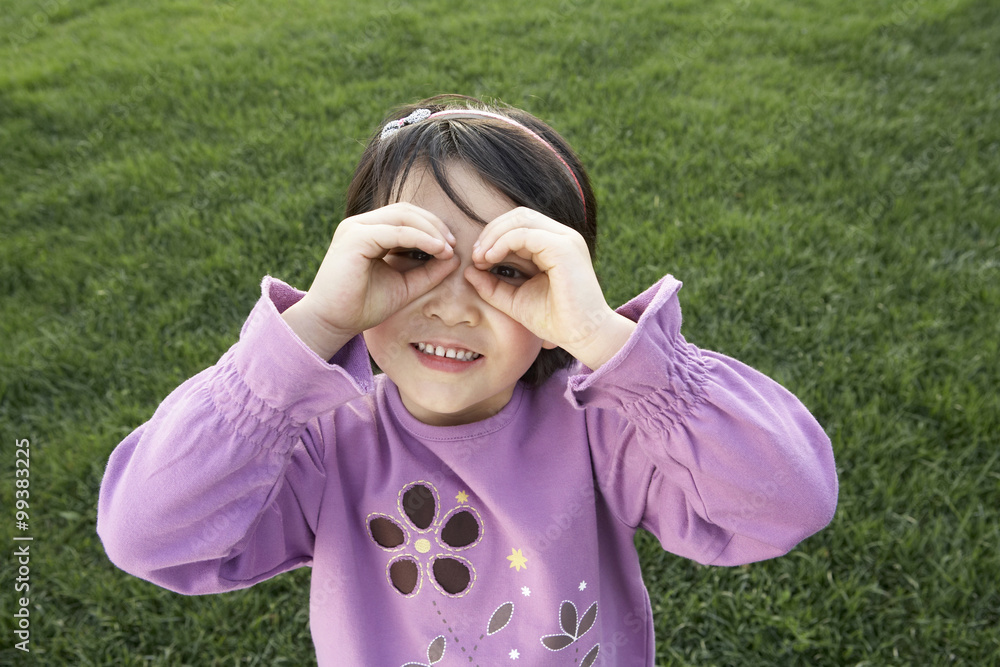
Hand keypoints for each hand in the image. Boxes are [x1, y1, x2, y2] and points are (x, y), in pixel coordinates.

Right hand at [283, 203, 458, 358]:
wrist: (332, 323)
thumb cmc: (363, 306)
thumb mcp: (405, 285)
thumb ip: (429, 271)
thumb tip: (456, 257)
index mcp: (369, 232)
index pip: (406, 216)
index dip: (432, 226)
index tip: (451, 246)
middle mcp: (360, 225)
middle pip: (406, 210)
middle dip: (434, 224)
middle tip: (453, 243)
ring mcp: (355, 228)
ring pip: (402, 216)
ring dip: (430, 230)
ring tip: (448, 248)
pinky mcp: (354, 238)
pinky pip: (394, 231)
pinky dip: (419, 238)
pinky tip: (437, 250)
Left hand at [464, 208, 635, 369]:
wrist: (582, 337)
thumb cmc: (555, 320)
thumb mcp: (515, 300)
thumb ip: (492, 285)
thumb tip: (468, 270)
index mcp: (555, 244)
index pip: (519, 224)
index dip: (494, 236)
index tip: (477, 260)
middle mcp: (563, 237)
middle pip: (518, 216)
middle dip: (491, 231)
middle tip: (475, 255)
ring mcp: (565, 239)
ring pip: (521, 219)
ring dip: (494, 235)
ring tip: (480, 257)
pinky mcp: (563, 248)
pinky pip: (525, 234)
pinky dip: (503, 242)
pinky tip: (490, 259)